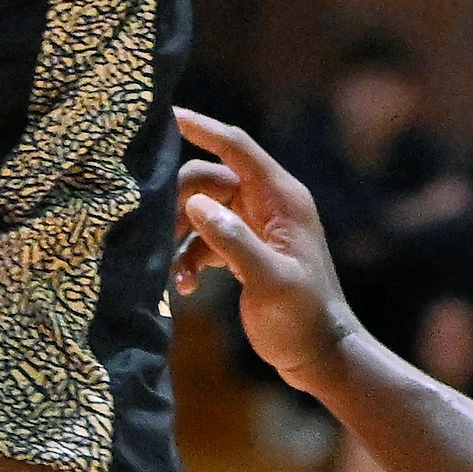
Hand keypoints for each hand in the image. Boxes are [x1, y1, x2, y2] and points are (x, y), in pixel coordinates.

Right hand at [173, 109, 366, 390]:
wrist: (318, 355)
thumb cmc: (302, 318)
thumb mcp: (269, 281)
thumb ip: (234, 242)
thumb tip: (195, 204)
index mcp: (282, 198)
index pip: (236, 147)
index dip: (202, 128)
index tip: (165, 116)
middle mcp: (268, 204)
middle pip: (209, 179)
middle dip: (179, 202)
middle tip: (154, 232)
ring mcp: (256, 227)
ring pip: (202, 209)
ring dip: (180, 234)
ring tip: (170, 270)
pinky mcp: (244, 250)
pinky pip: (205, 239)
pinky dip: (190, 257)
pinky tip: (183, 286)